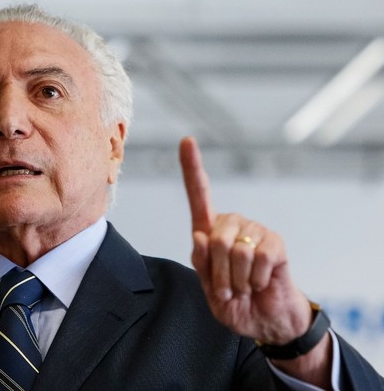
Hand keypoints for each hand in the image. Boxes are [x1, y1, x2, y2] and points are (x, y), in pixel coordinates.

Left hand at [179, 136, 311, 344]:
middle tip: (227, 289)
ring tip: (243, 287)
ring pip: (237, 252)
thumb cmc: (233, 301)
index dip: (192, 168)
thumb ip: (201, 263)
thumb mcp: (208, 288)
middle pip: (216, 239)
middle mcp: (232, 225)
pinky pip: (260, 258)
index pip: (198, 195)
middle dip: (218, 274)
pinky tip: (259, 283)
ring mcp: (255, 231)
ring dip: (237, 280)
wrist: (265, 320)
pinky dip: (255, 279)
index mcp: (210, 231)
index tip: (187, 141)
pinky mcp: (275, 243)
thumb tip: (201, 235)